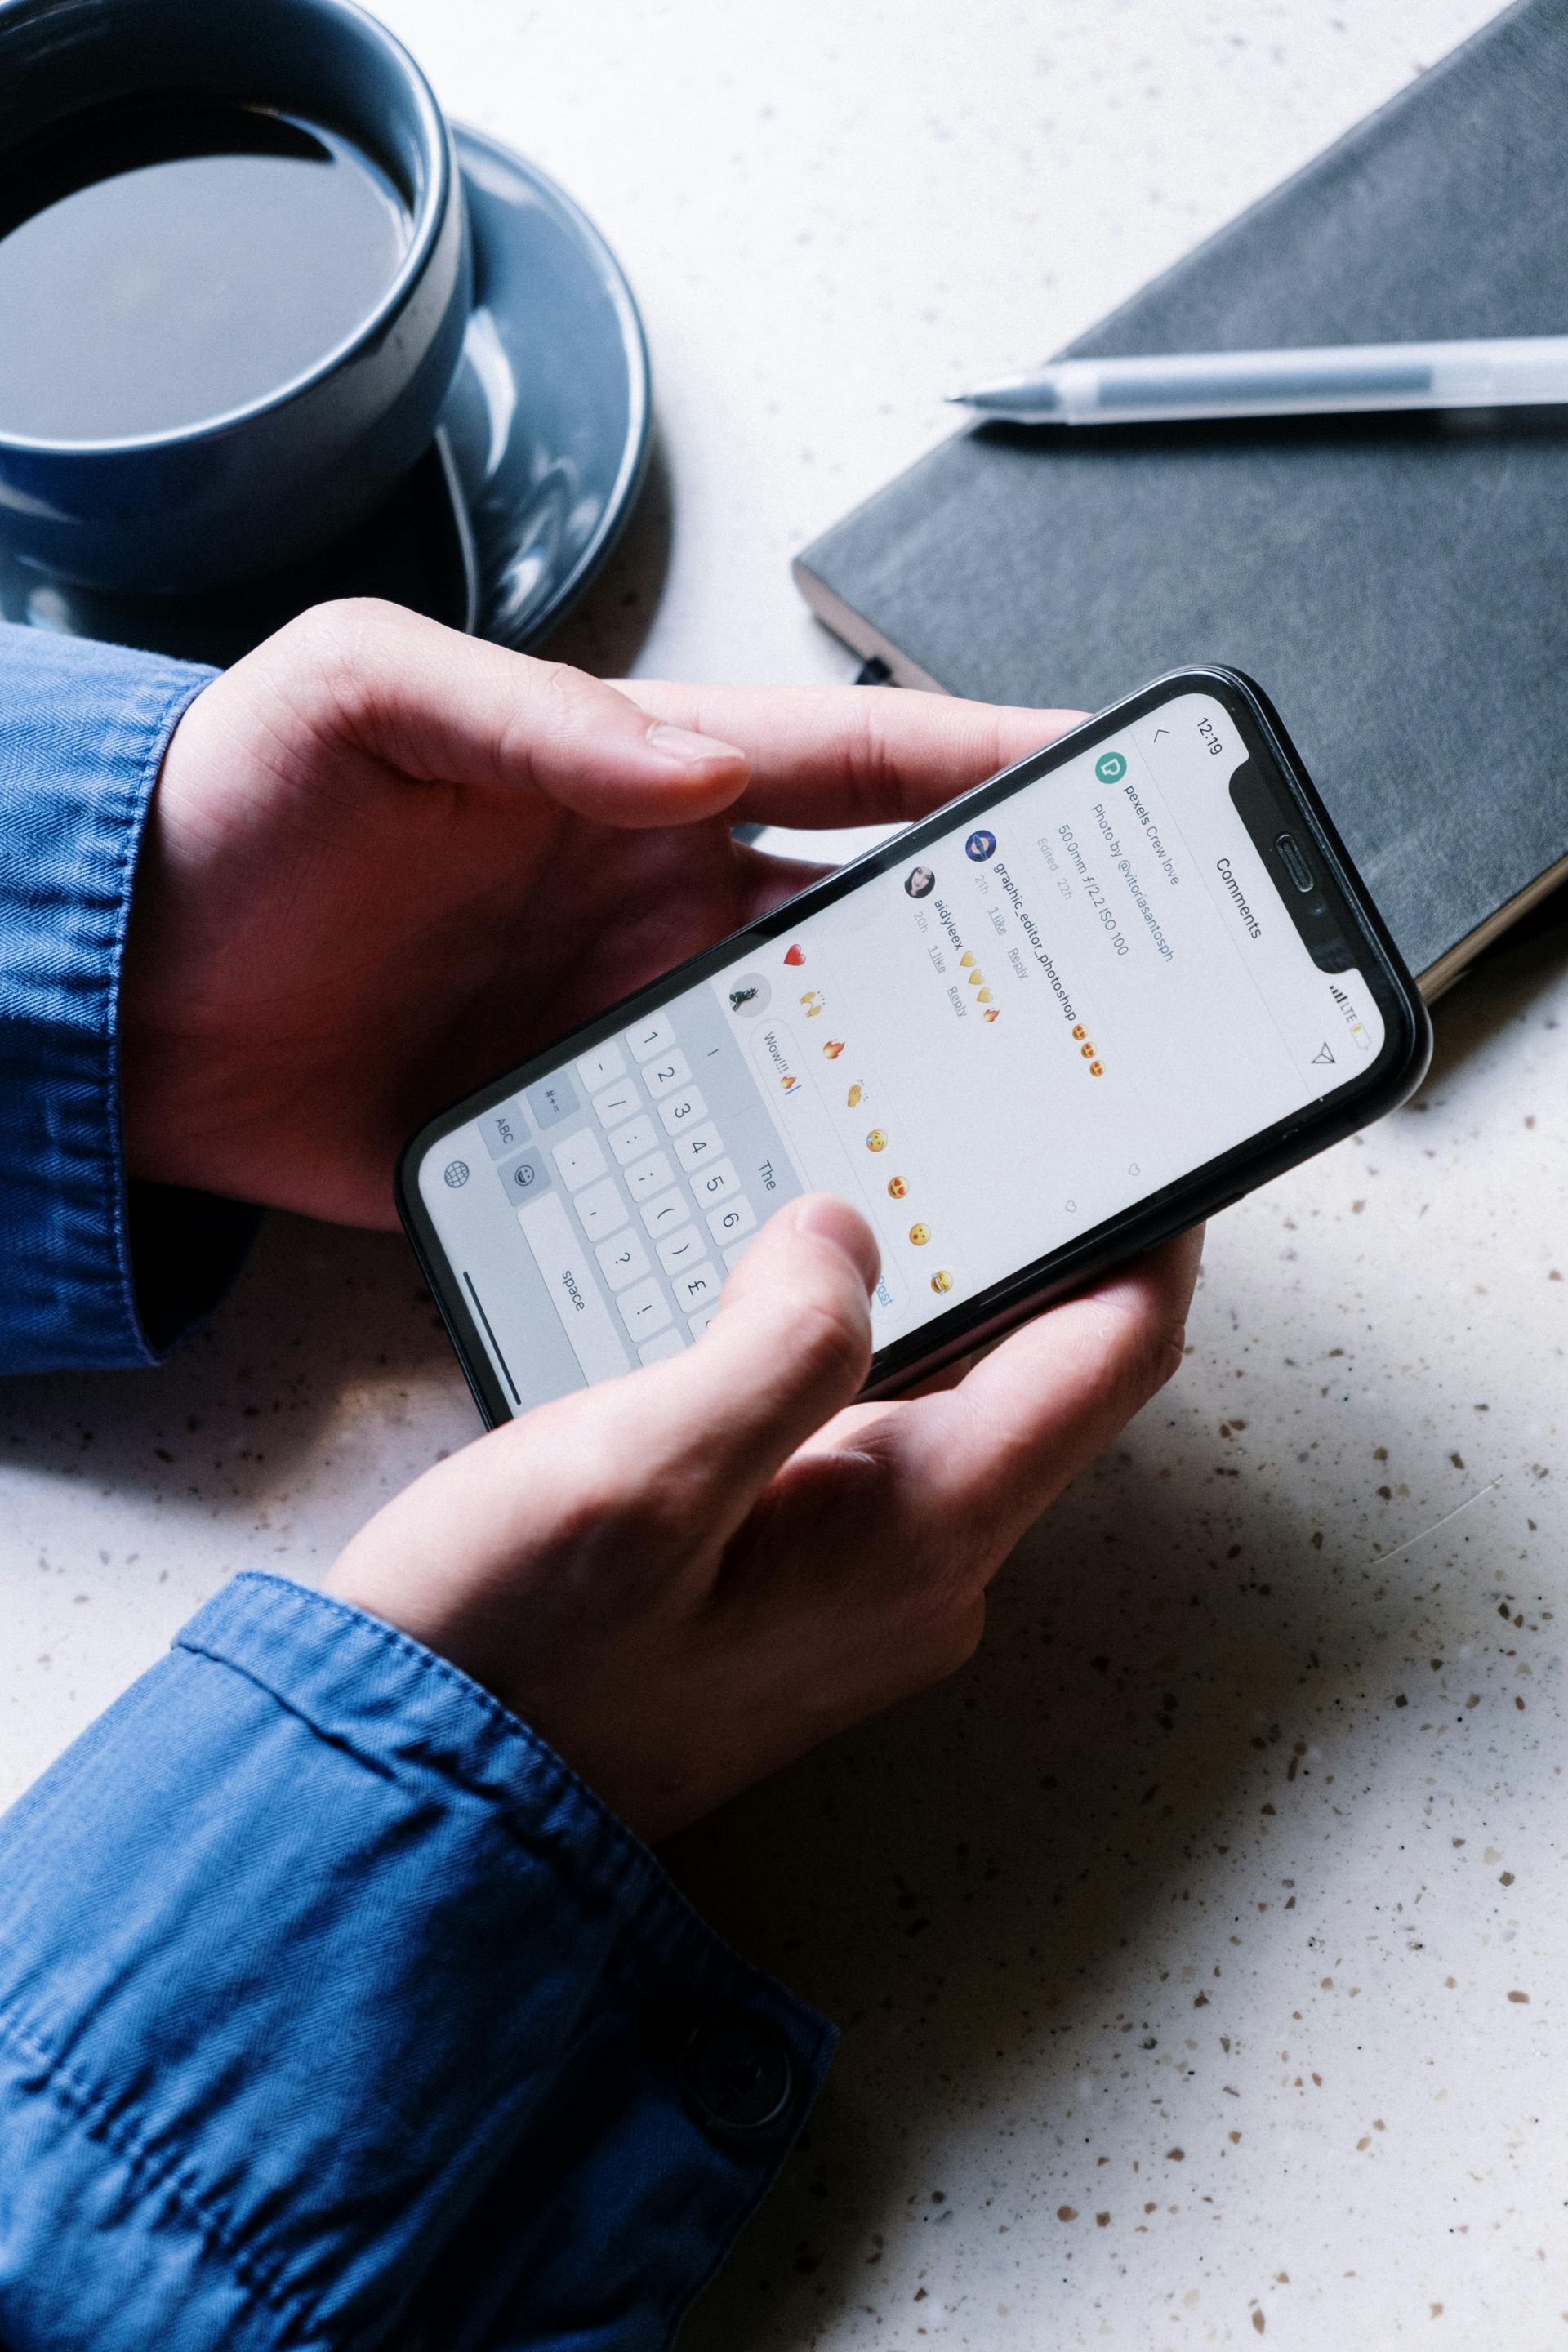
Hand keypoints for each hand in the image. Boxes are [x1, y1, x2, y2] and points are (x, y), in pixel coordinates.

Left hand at [122, 599, 1082, 1225]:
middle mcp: (660, 911)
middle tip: (1110, 997)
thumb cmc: (231, 807)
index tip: (1101, 768)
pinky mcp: (577, 1137)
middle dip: (995, 959)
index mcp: (638, 783)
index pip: (849, 767)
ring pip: (817, 1063)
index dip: (981, 765)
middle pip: (870, 937)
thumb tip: (698, 765)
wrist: (117, 998)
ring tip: (1024, 1145)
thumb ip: (532, 716)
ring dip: (911, 1098)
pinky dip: (783, 1199)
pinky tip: (845, 1245)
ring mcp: (627, 1031)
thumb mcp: (362, 696)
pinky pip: (711, 1167)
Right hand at [328, 1197, 1200, 1837]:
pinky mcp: (799, 1597)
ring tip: (876, 1185)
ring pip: (950, 1408)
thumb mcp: (634, 1474)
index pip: (1111, 1355)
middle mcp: (924, 1576)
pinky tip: (771, 1304)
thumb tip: (849, 1241)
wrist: (419, 1807)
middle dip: (1031, 1247)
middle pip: (1044, 1377)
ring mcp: (864, 1596)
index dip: (1149, 1229)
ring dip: (928, 1298)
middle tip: (985, 1119)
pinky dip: (848, 1358)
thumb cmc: (508, 1653)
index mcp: (919, 1535)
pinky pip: (869, 1448)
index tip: (1150, 1129)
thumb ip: (774, 1346)